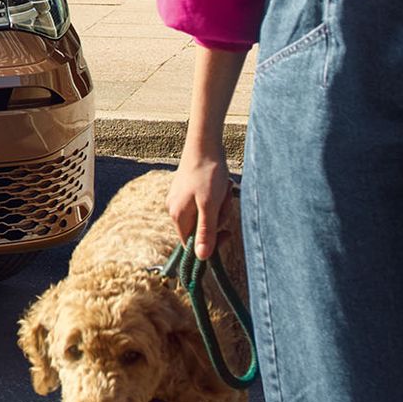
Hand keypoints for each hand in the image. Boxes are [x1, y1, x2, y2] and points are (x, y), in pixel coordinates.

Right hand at [166, 147, 236, 261]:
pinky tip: (221, 185)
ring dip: (220, 206)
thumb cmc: (207, 173)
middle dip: (218, 218)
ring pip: (205, 214)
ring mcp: (181, 198)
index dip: (210, 243)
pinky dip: (217, 197)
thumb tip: (202, 258)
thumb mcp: (210, 205)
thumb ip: (206, 232)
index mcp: (178, 216)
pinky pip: (205, 202)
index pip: (191, 244)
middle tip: (225, 201)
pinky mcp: (189, 189)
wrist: (204, 143)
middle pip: (200, 228)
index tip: (227, 233)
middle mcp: (175, 208)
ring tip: (224, 189)